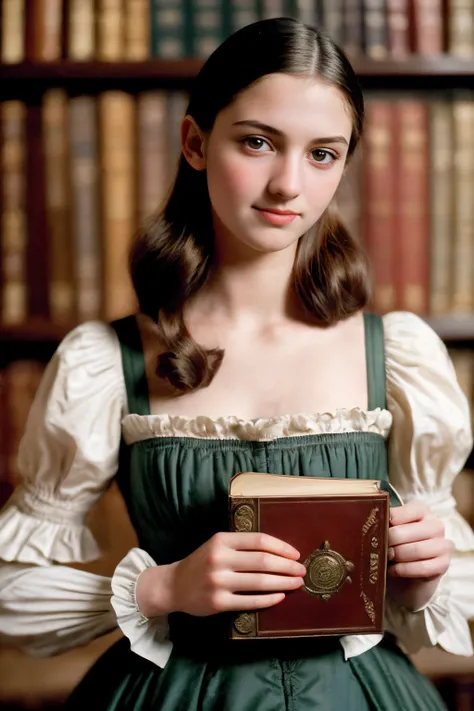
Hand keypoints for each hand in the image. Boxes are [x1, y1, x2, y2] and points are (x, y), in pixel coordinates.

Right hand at [169, 532, 305, 616]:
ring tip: (296, 583)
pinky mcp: (218, 603)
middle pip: (263, 561)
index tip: (296, 554)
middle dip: (287, 566)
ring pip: (260, 582)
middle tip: (301, 570)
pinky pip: (250, 601)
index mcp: (221, 540)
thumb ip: (242, 546)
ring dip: (283, 582)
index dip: (281, 547)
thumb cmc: (202, 562)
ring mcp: (218, 582)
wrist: (174, 585)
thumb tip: (280, 552)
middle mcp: (219, 559)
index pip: (259, 540)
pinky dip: (268, 599)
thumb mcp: (218, 545)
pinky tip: (279, 597)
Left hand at [387, 501, 452, 610]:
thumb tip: (372, 521)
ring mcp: (443, 545)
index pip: (410, 510)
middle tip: (377, 546)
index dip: (392, 518)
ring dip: (397, 555)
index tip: (378, 525)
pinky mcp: (443, 565)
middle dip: (391, 540)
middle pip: (411, 531)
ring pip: (417, 550)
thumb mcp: (390, 531)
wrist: (406, 576)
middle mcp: (436, 525)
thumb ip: (385, 523)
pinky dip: (404, 570)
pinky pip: (423, 567)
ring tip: (384, 558)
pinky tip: (393, 570)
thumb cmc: (395, 547)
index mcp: (422, 511)